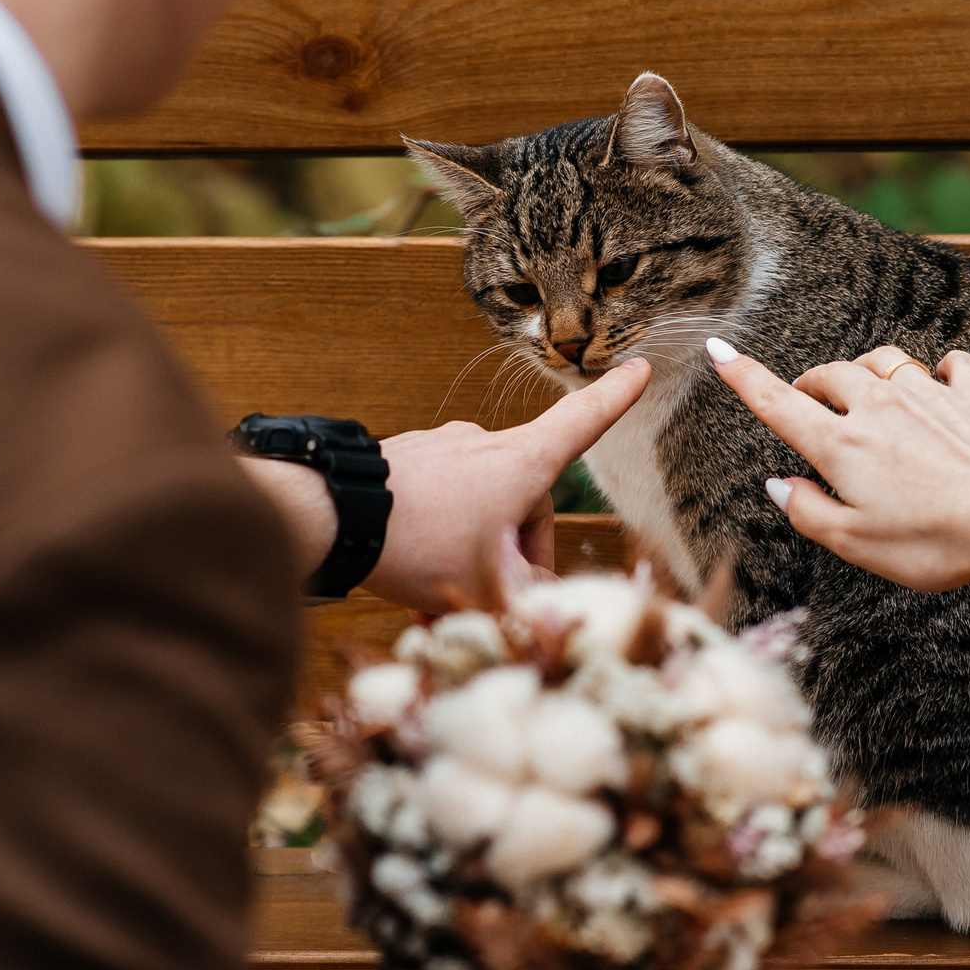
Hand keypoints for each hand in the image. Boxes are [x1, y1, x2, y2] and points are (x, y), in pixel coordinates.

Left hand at [370, 359, 650, 612]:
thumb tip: (543, 598)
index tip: (639, 369)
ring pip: (477, 511)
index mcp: (520, 463)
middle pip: (524, 503)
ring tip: (439, 600)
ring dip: (469, 557)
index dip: (615, 399)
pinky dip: (436, 541)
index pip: (582, 423)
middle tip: (489, 600)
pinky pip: (438, 504)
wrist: (330, 514)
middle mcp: (485, 444)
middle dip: (513, 555)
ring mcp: (444, 447)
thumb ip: (529, 595)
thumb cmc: (418, 544)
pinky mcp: (407, 459)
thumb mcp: (487, 584)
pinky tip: (411, 579)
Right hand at [705, 340, 969, 591]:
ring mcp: (928, 395)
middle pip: (831, 374)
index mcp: (840, 444)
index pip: (778, 402)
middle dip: (811, 382)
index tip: (720, 352)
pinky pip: (951, 365)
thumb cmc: (932, 540)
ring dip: (867, 370)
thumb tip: (781, 486)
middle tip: (807, 399)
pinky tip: (943, 383)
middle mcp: (878, 407)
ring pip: (884, 360)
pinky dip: (941, 371)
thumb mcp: (855, 544)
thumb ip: (809, 512)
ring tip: (867, 390)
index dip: (743, 377)